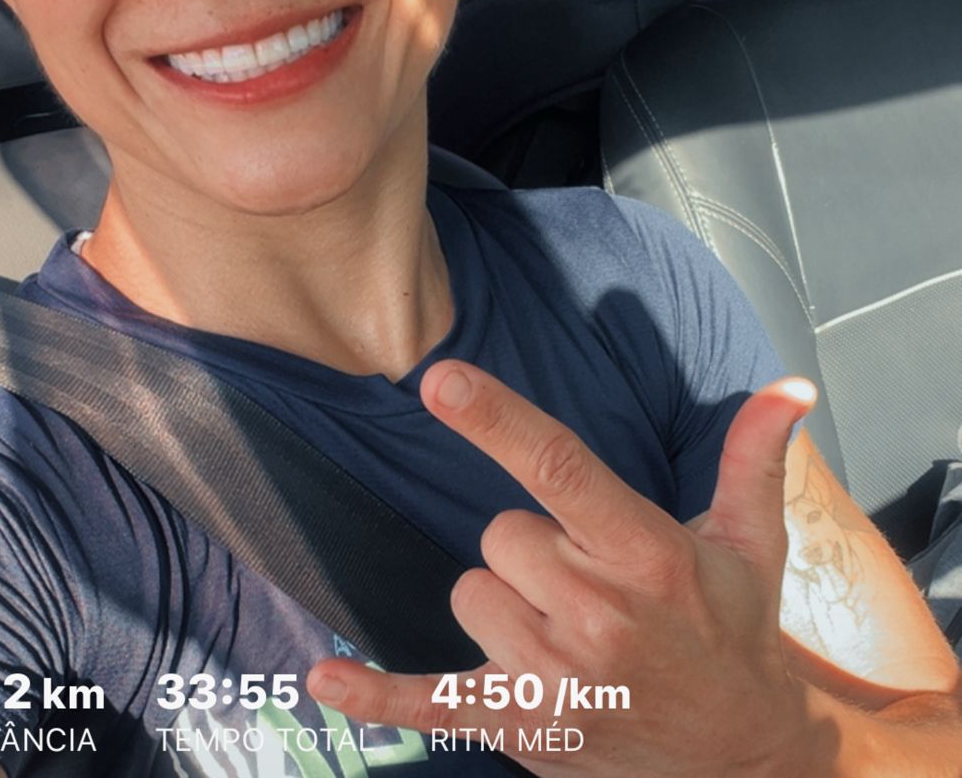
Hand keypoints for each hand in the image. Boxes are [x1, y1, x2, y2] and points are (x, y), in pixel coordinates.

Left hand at [307, 361, 821, 776]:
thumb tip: (791, 387)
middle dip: (532, 546)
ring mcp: (557, 677)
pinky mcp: (525, 726)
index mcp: (645, 553)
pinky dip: (379, 697)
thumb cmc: (734, 630)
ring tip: (572, 631)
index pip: (557, 467)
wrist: (743, 757)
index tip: (439, 379)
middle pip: (497, 534)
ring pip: (471, 594)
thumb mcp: (751, 542)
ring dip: (508, 603)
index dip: (495, 418)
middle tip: (589, 578)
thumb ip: (754, 458)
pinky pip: (433, 704)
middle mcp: (597, 613)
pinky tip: (328, 681)